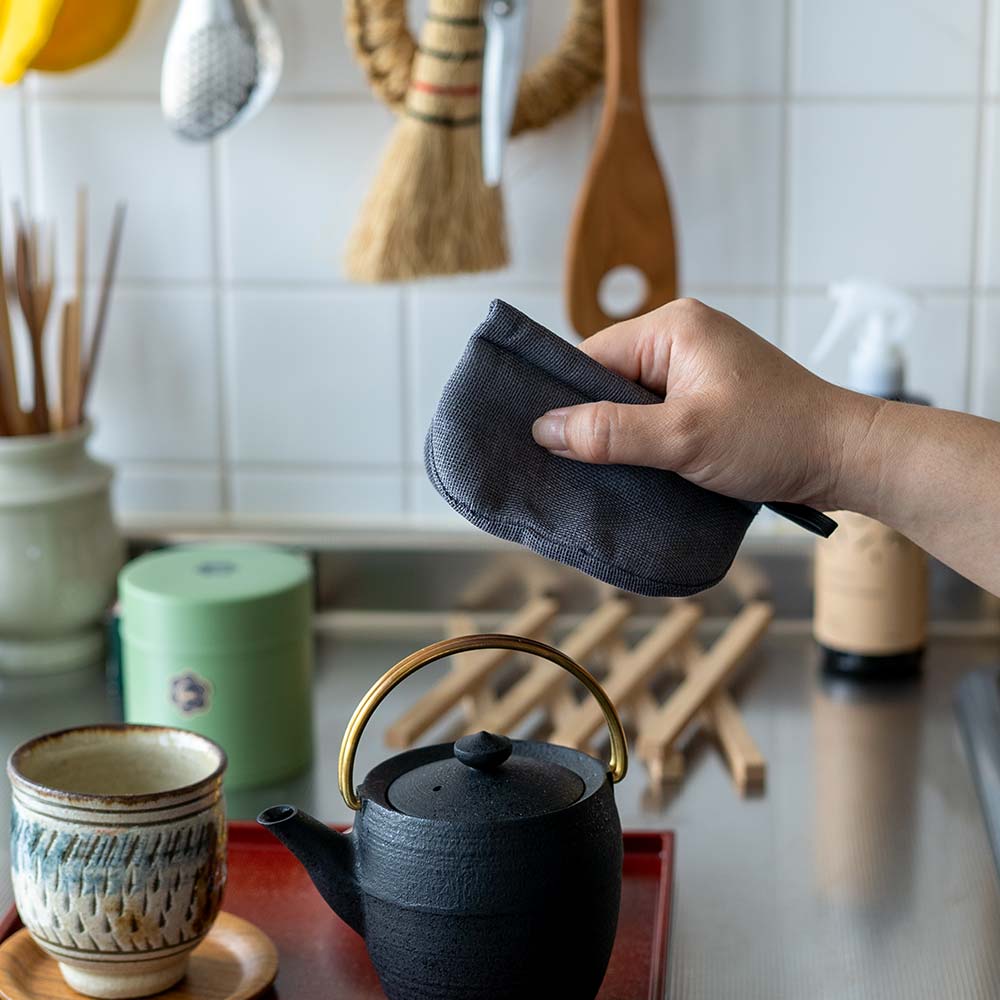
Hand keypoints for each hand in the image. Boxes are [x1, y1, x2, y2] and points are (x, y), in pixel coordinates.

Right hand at [531, 298, 875, 508]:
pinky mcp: (710, 399)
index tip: (543, 443)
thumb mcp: (683, 437)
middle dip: (594, 424)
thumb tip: (544, 429)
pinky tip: (639, 472)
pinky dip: (647, 445)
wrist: (847, 458)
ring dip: (622, 439)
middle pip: (609, 382)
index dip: (566, 401)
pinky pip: (658, 417)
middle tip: (571, 467)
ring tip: (605, 475)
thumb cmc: (775, 436)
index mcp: (672, 328)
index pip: (592, 358)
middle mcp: (682, 339)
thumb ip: (610, 433)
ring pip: (633, 404)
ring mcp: (698, 369)